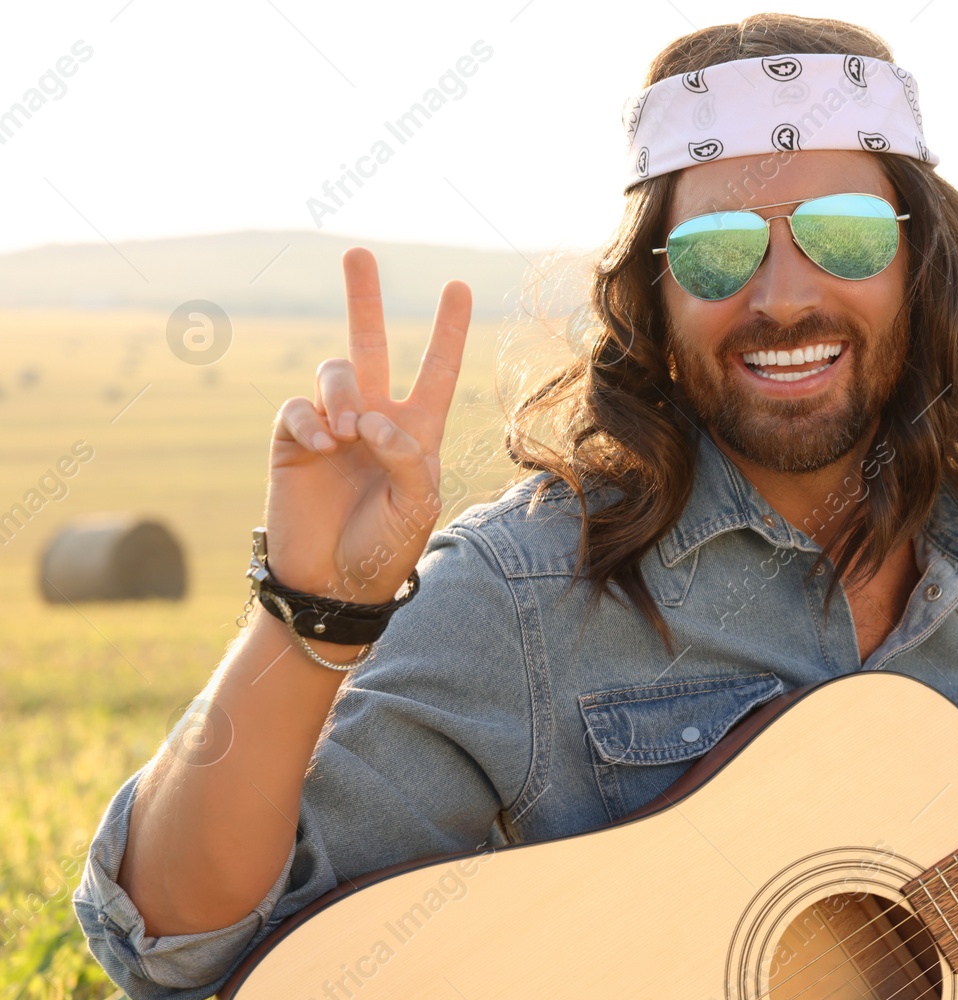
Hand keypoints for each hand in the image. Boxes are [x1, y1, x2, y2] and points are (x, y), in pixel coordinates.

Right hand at [264, 248, 470, 603]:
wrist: (334, 582)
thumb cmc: (386, 545)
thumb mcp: (417, 503)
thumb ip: (405, 453)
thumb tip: (369, 415)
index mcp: (417, 430)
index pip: (436, 370)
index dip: (447, 330)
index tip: (459, 285)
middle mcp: (374, 417)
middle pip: (369, 343)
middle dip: (364, 297)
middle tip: (357, 253)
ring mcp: (331, 425)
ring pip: (335, 372)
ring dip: (343, 393)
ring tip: (347, 434)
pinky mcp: (292, 440)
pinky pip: (297, 406)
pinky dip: (310, 420)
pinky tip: (322, 445)